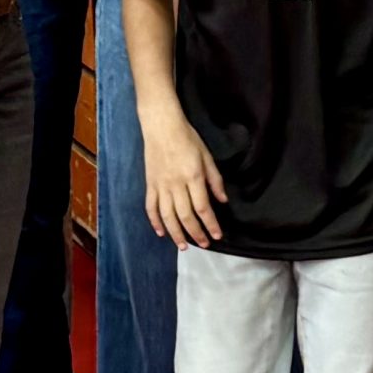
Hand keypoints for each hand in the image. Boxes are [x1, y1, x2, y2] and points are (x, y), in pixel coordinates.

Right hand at [142, 117, 225, 248]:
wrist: (161, 126)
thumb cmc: (187, 138)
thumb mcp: (207, 156)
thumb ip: (214, 180)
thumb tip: (223, 200)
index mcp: (192, 177)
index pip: (203, 207)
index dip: (211, 224)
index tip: (217, 235)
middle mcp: (176, 184)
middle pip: (185, 215)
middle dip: (196, 233)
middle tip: (204, 245)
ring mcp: (161, 185)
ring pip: (167, 215)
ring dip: (176, 233)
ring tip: (183, 246)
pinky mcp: (150, 184)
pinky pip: (151, 206)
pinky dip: (155, 221)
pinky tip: (161, 232)